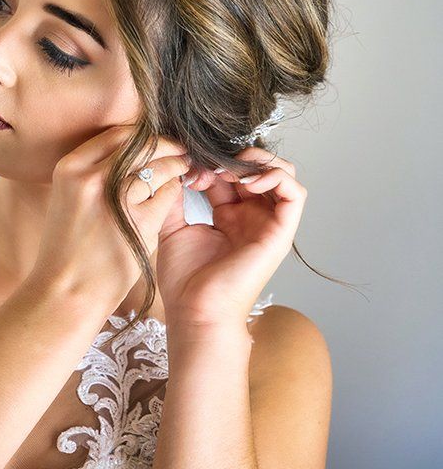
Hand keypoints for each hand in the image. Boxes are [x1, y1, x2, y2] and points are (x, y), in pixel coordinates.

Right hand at [34, 124, 191, 306]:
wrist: (65, 292)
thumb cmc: (67, 249)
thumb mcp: (67, 198)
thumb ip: (92, 173)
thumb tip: (131, 150)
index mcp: (70, 168)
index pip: (117, 135)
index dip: (144, 134)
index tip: (156, 140)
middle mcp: (92, 178)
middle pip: (143, 144)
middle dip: (167, 145)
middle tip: (180, 150)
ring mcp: (117, 199)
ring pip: (161, 166)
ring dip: (176, 167)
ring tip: (182, 170)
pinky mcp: (140, 222)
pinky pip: (169, 194)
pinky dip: (174, 193)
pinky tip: (172, 198)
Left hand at [154, 146, 304, 331]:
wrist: (196, 310)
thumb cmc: (184, 280)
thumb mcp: (173, 227)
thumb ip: (176, 197)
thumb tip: (176, 168)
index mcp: (228, 216)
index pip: (231, 174)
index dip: (212, 163)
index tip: (188, 171)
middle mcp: (252, 217)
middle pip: (259, 169)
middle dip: (234, 159)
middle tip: (208, 169)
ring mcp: (268, 224)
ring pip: (282, 174)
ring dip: (257, 163)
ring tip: (229, 173)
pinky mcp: (281, 233)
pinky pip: (295, 193)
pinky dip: (275, 177)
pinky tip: (247, 184)